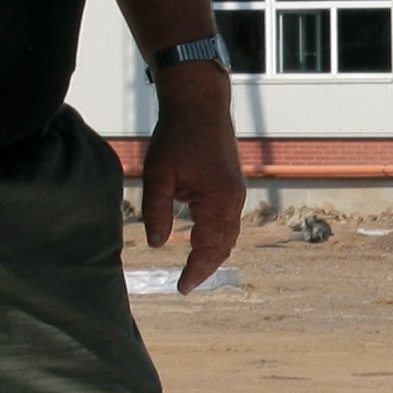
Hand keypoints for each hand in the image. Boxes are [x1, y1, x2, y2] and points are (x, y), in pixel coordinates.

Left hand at [143, 63, 243, 292]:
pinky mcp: (232, 184)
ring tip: (196, 267)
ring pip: (230, 234)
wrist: (200, 103)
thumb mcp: (158, 175)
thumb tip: (156, 244)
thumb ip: (156, 212)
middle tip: (187, 283)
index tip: (181, 288)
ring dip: (214, 253)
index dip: (195, 272)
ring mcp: (236, 192)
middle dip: (207, 267)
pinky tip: (203, 238)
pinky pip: (229, 220)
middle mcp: (233, 201)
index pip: (208, 249)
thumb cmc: (177, 136)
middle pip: (224, 246)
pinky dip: (218, 236)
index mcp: (217, 202)